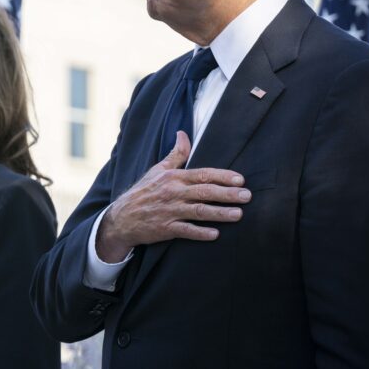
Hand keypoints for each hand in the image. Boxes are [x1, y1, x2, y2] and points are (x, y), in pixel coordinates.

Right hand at [96, 131, 250, 261]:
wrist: (121, 217)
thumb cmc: (143, 192)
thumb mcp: (158, 170)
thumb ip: (175, 154)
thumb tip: (183, 133)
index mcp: (173, 178)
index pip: (202, 174)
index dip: (222, 177)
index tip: (240, 180)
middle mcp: (173, 193)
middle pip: (204, 192)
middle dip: (227, 194)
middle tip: (247, 196)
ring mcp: (169, 211)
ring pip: (198, 211)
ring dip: (219, 213)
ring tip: (238, 214)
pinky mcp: (166, 228)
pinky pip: (186, 230)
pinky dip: (200, 232)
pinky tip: (215, 234)